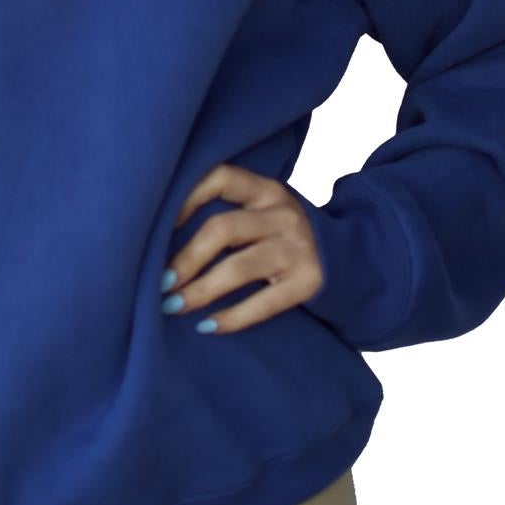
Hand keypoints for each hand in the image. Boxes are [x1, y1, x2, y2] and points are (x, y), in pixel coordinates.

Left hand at [164, 164, 325, 332]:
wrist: (350, 258)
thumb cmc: (283, 235)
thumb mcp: (264, 211)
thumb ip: (228, 213)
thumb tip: (158, 239)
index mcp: (266, 190)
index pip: (220, 178)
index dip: (185, 198)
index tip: (155, 226)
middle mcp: (283, 214)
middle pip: (223, 229)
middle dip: (185, 259)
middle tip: (159, 282)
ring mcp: (298, 247)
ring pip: (239, 268)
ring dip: (200, 290)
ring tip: (172, 305)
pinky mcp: (309, 282)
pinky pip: (264, 303)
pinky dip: (233, 317)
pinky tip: (208, 326)